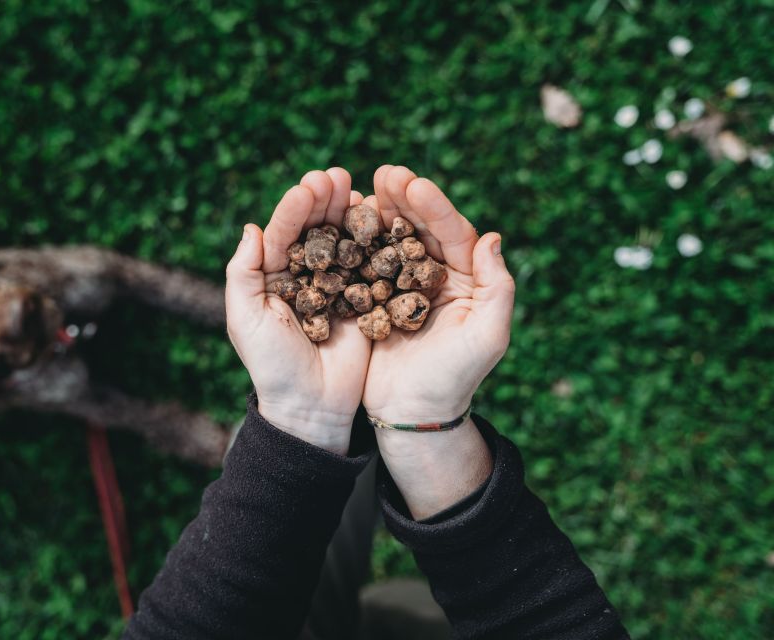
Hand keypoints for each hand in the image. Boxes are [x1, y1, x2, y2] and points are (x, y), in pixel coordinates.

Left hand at [225, 169, 370, 454]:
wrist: (311, 408)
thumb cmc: (272, 366)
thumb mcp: (246, 320)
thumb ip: (243, 273)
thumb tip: (251, 227)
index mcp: (273, 279)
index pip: (282, 234)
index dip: (294, 209)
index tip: (309, 186)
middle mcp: (305, 277)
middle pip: (314, 230)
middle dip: (324, 202)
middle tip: (336, 176)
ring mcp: (336, 287)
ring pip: (343, 242)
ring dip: (349, 213)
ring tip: (356, 188)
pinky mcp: (363, 301)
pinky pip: (369, 265)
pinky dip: (375, 241)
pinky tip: (380, 218)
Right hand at [362, 165, 515, 517]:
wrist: (413, 417)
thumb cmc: (455, 380)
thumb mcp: (487, 337)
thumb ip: (497, 288)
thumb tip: (492, 238)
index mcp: (466, 280)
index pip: (452, 233)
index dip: (434, 206)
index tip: (412, 183)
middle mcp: (435, 277)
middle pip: (420, 227)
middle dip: (403, 198)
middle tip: (384, 174)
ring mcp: (403, 286)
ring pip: (391, 238)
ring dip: (378, 212)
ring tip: (362, 188)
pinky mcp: (374, 299)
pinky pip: (365, 263)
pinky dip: (355, 241)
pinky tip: (342, 222)